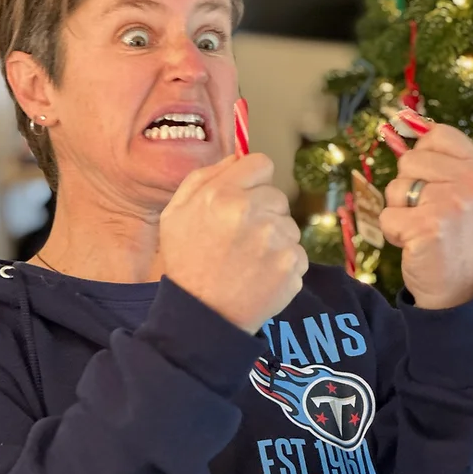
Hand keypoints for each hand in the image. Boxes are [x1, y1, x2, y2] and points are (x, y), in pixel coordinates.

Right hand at [160, 153, 308, 333]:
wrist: (203, 316)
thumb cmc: (187, 263)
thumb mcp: (175, 213)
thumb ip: (204, 178)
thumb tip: (237, 157)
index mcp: (223, 194)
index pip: (261, 163)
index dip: (252, 181)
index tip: (243, 199)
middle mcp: (252, 212)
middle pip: (277, 196)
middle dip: (262, 212)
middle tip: (239, 239)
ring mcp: (277, 240)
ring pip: (289, 225)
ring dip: (274, 239)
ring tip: (248, 260)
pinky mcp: (293, 265)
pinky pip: (297, 253)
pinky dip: (283, 263)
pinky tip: (260, 275)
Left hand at [379, 124, 472, 309]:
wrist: (458, 288)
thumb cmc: (452, 235)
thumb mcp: (461, 191)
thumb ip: (440, 159)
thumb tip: (404, 120)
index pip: (436, 135)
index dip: (422, 157)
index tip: (431, 183)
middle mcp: (471, 182)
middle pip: (408, 161)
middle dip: (407, 189)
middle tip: (428, 214)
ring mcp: (451, 204)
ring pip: (394, 189)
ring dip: (399, 211)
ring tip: (422, 230)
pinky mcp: (428, 228)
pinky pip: (387, 216)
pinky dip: (393, 233)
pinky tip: (415, 244)